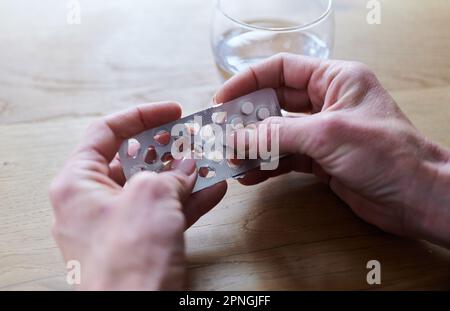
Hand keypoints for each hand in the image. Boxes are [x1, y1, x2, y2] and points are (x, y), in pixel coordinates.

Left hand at [49, 102, 226, 289]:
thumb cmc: (129, 259)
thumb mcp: (152, 196)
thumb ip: (171, 173)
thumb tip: (187, 165)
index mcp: (78, 183)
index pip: (106, 133)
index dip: (140, 117)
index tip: (170, 112)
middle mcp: (92, 202)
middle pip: (131, 161)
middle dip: (166, 149)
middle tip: (192, 138)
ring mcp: (115, 225)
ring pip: (152, 189)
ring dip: (182, 175)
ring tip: (209, 160)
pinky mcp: (137, 244)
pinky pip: (163, 214)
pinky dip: (187, 202)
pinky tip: (213, 190)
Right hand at [216, 53, 449, 247]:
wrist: (417, 198)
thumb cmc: (386, 154)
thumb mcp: (327, 134)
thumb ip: (278, 134)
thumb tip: (236, 137)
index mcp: (334, 79)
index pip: (281, 69)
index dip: (249, 81)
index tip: (223, 99)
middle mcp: (326, 102)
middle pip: (275, 103)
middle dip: (247, 118)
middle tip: (222, 133)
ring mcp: (323, 132)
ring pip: (278, 133)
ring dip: (254, 144)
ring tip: (232, 157)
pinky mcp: (322, 159)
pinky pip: (286, 157)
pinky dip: (268, 164)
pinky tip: (251, 174)